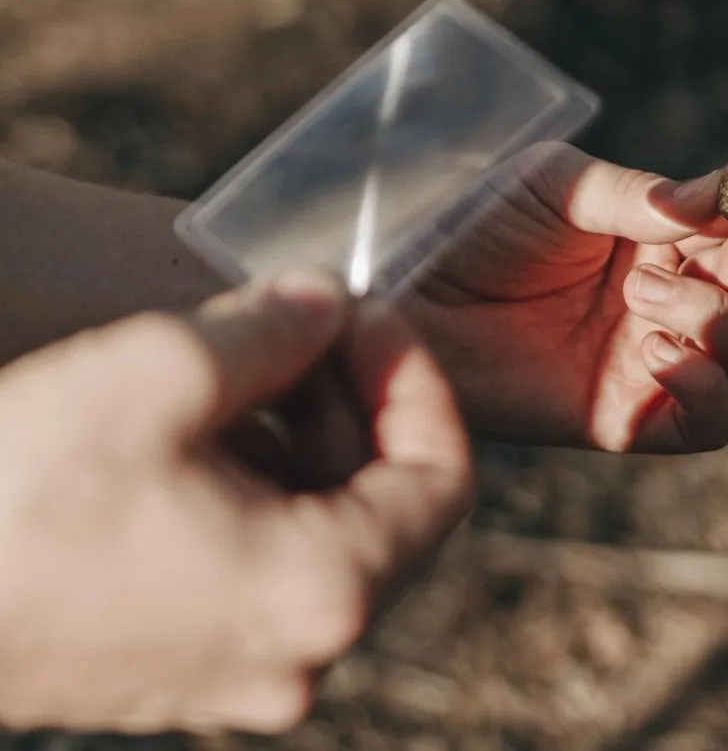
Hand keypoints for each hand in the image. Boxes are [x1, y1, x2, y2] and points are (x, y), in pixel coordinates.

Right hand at [0, 274, 472, 733]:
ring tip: (255, 359)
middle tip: (309, 323)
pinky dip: (265, 482)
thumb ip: (275, 326)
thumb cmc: (8, 495)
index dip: (419, 381)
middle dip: (357, 398)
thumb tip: (326, 303)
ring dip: (307, 433)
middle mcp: (298, 651)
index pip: (445, 478)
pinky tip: (213, 421)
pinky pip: (270, 556)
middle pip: (387, 501)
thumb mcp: (159, 370)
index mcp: (320, 592)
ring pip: (328, 526)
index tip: (371, 319)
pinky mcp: (193, 654)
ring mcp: (244, 664)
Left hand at [400, 142, 727, 452]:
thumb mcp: (556, 187)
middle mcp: (659, 298)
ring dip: (720, 321)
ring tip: (644, 292)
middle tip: (710, 241)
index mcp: (649, 235)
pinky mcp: (621, 419)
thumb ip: (640, 195)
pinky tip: (657, 352)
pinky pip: (706, 424)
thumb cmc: (470, 227)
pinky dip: (707, 389)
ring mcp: (644, 360)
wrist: (406, 298)